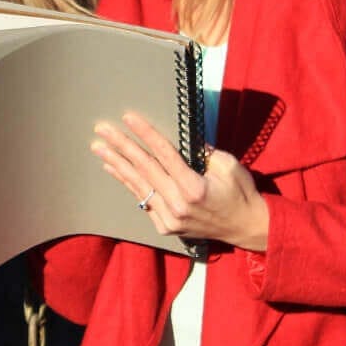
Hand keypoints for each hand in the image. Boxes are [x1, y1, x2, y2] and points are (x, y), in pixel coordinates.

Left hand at [91, 112, 269, 252]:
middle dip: (121, 146)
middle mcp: (178, 205)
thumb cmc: (240, 192)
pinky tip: (114, 169)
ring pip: (138, 186)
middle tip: (102, 129)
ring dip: (117, 164)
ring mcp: (170, 219)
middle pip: (144, 169)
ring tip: (99, 147)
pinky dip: (128, 183)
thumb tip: (182, 136)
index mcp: (195, 188)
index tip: (128, 117)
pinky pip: (143, 201)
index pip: (164, 155)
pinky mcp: (166, 227)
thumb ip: (203, 151)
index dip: (145, 134)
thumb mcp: (228, 165)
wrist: (246, 228)